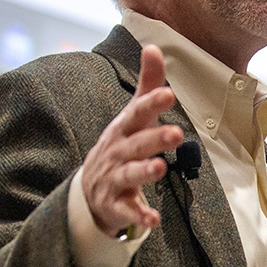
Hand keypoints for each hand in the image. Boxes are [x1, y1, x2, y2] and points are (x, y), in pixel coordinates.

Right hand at [81, 45, 182, 234]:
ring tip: (160, 168)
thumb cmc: (120, 146)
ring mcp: (114, 179)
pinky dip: (140, 215)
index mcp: (124, 129)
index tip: (169, 93)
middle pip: (136, 144)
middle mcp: (117, 152)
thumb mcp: (132, 116)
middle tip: (177, 133)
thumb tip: (154, 46)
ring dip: (144, 172)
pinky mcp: (116, 205)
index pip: (137, 113)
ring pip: (129, 174)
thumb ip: (147, 85)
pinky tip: (153, 220)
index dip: (151, 104)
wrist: (89, 191)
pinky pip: (127, 211)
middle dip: (154, 138)